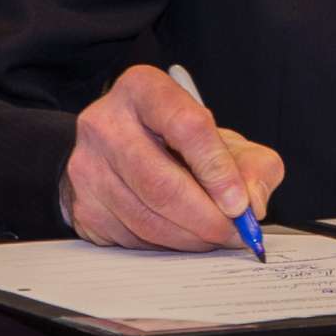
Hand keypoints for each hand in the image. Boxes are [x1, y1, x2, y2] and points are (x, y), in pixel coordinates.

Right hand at [59, 64, 284, 250]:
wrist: (122, 151)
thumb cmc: (178, 141)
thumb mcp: (223, 139)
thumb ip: (252, 164)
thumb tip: (252, 204)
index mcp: (144, 89)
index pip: (186, 126)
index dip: (218, 170)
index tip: (239, 203)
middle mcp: (106, 122)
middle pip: (161, 183)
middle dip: (207, 218)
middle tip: (234, 234)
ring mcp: (87, 166)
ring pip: (146, 218)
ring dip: (190, 237)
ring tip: (214, 236)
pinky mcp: (82, 205)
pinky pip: (131, 238)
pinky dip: (166, 246)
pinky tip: (182, 235)